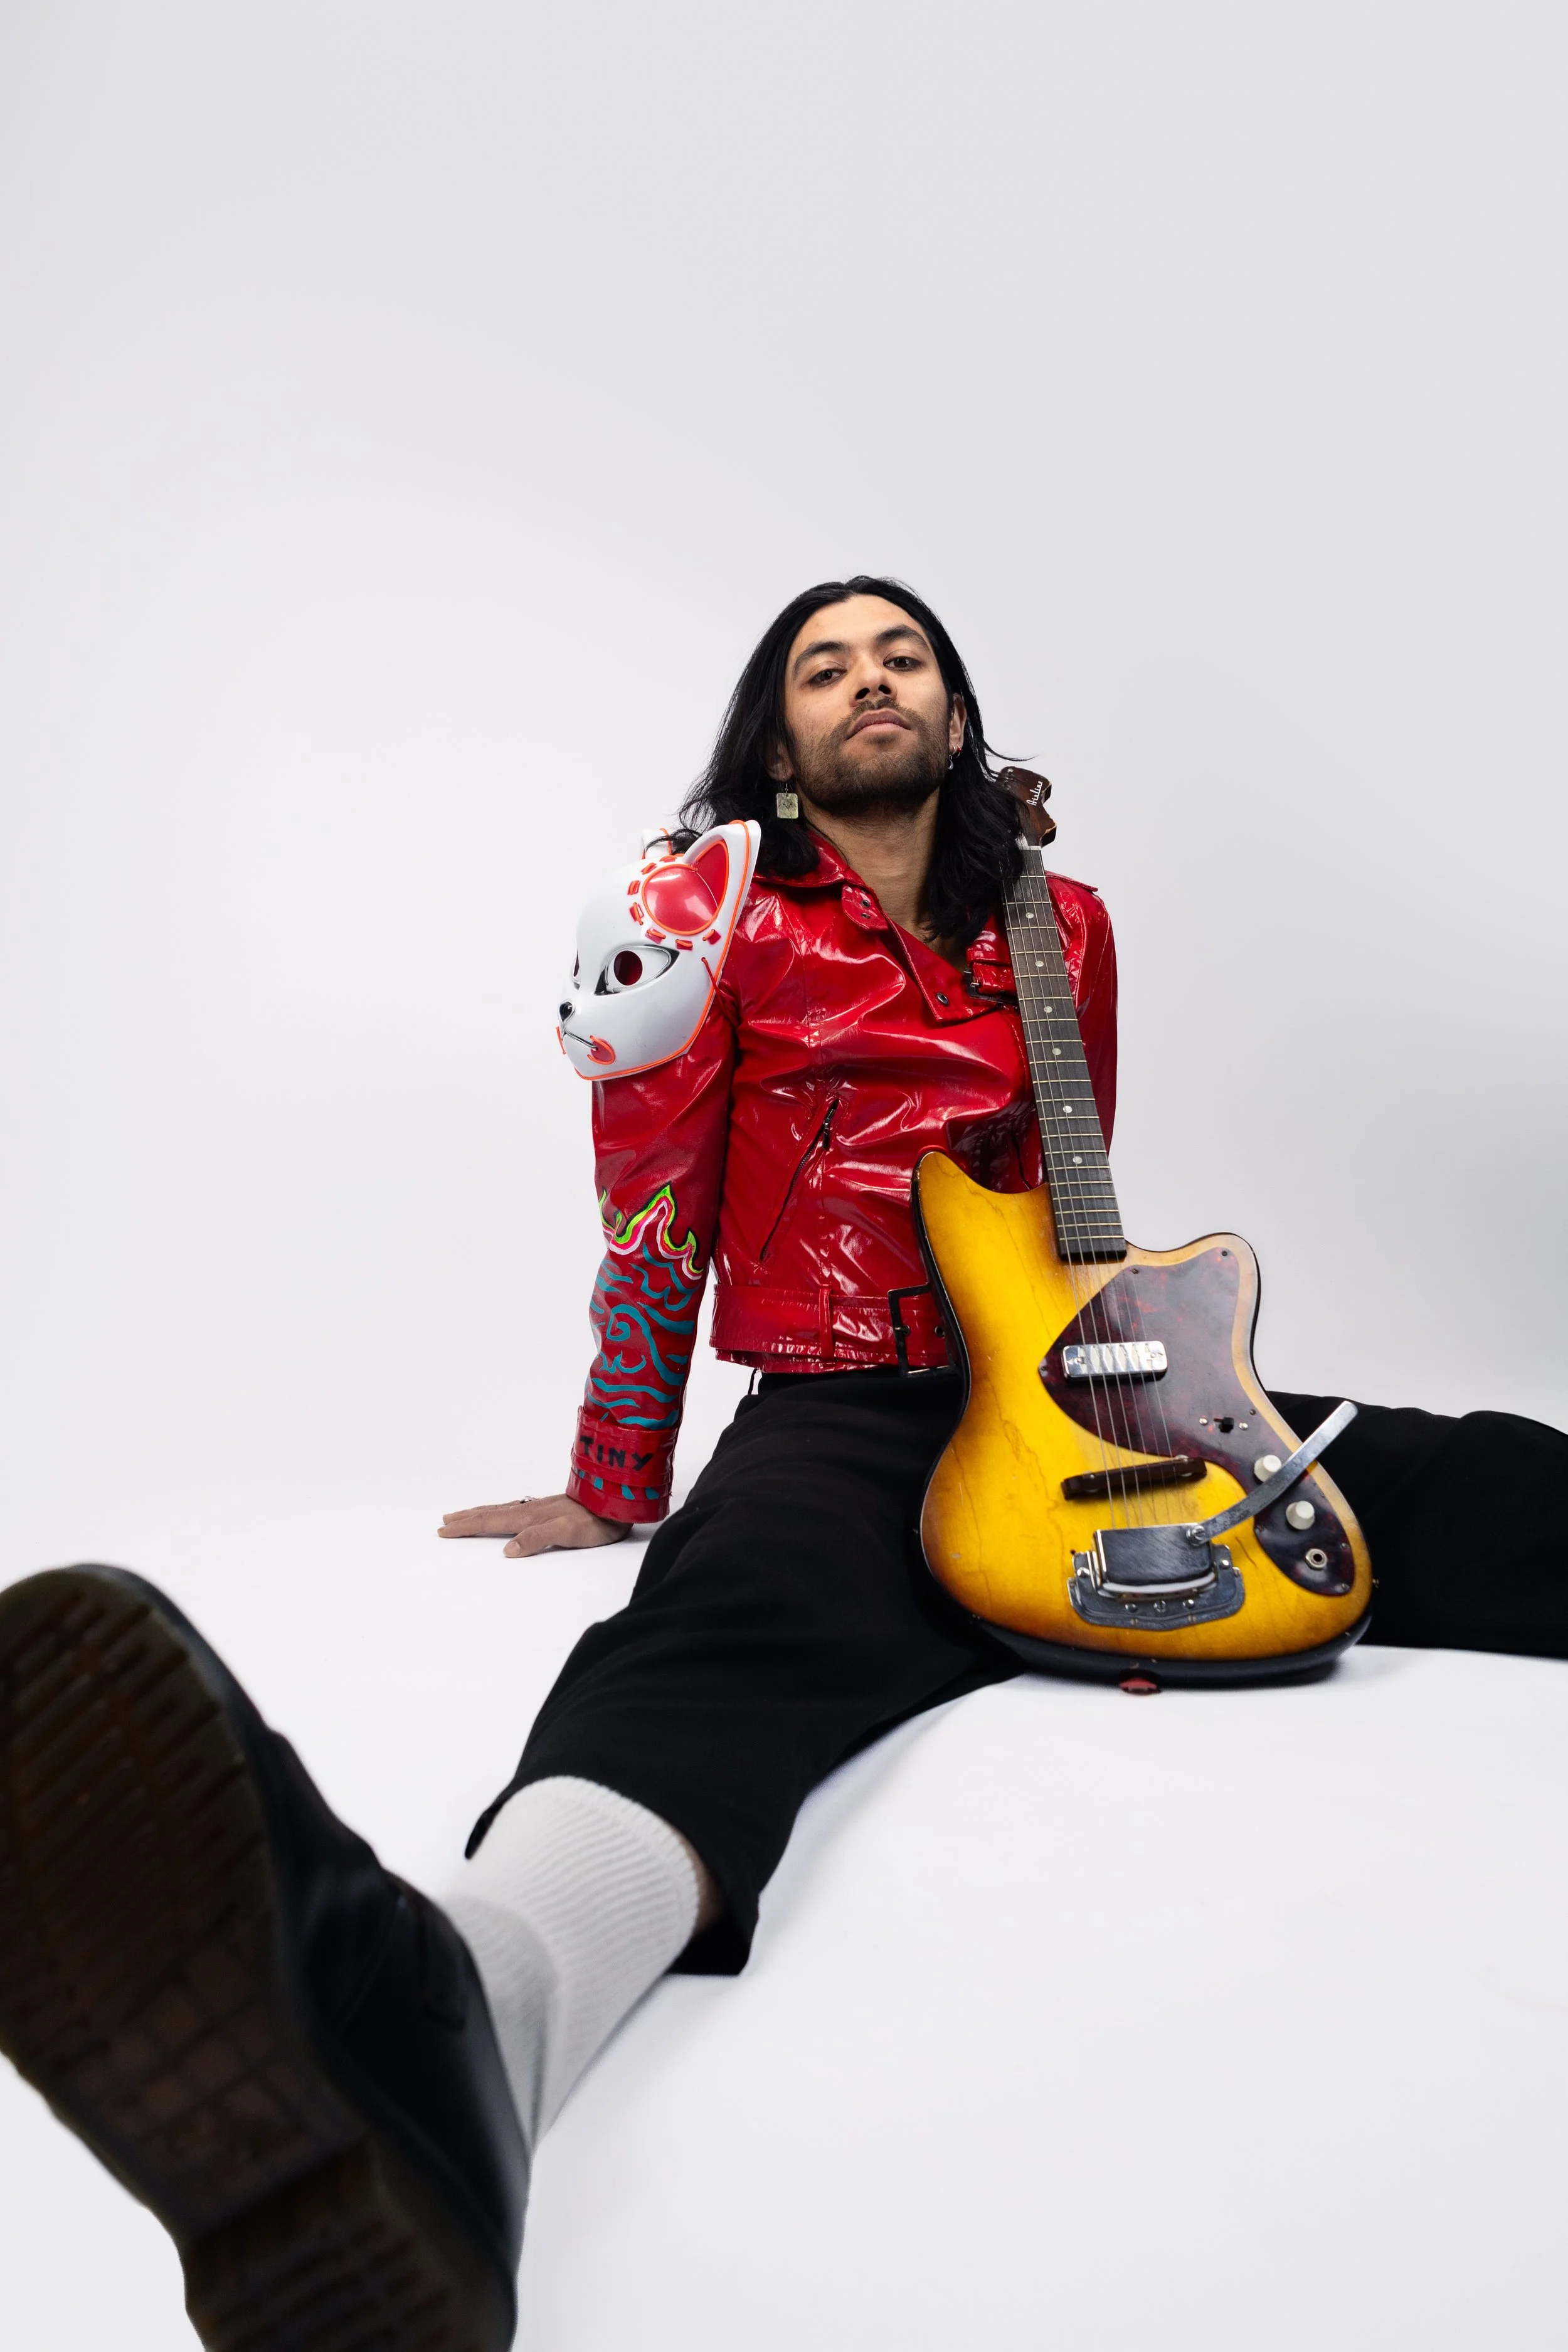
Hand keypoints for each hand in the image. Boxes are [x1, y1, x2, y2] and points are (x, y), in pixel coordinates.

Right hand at [438, 1494, 631, 1557]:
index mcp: (531, 1516)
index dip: (467, 1526)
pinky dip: (500, 1510)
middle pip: (492, 1512)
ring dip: (481, 1512)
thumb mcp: (568, 1533)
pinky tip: (504, 1511)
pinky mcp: (552, 1508)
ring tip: (464, 1514)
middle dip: (467, 1518)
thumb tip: (507, 1550)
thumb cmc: (598, 1522)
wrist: (621, 1502)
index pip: (491, 1521)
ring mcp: (542, 1507)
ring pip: (503, 1508)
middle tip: (444, 1521)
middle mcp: (533, 1509)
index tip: (444, 1528)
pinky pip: (516, 1508)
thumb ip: (537, 1539)